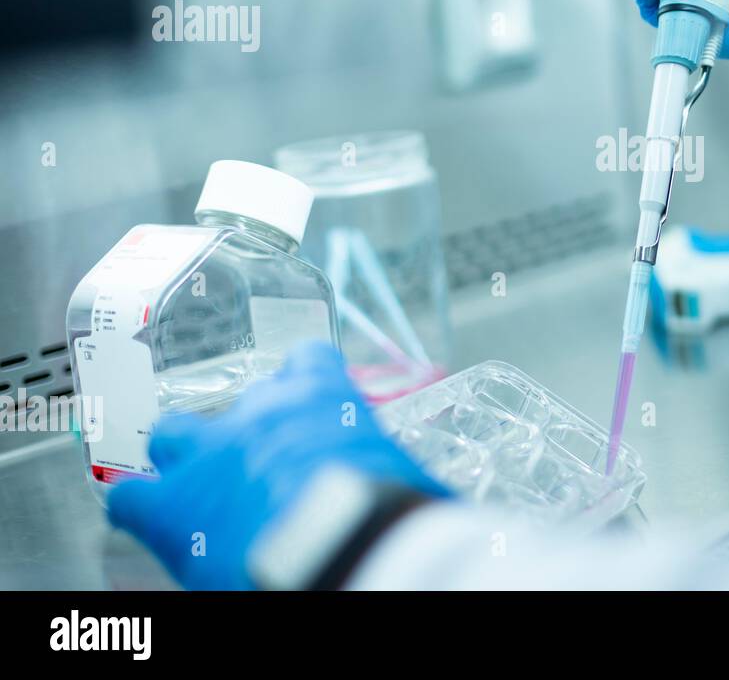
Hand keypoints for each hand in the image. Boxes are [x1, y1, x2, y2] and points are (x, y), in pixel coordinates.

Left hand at [107, 341, 448, 589]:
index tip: (310, 400)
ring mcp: (210, 455)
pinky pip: (132, 499)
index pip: (309, 361)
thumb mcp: (406, 478)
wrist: (338, 543)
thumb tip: (420, 497)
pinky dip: (141, 509)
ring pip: (173, 434)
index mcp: (324, 396)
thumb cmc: (387, 509)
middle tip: (260, 461)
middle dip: (244, 425)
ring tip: (199, 490)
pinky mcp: (172, 507)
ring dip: (184, 458)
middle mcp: (261, 412)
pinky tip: (152, 523)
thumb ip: (393, 472)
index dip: (306, 380)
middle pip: (237, 399)